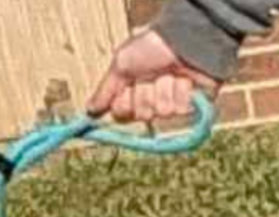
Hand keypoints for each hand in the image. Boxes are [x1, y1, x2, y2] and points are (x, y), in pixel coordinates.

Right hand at [87, 29, 219, 122]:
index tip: (128, 88)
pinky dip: (181, 92)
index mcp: (131, 90)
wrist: (185, 39)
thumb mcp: (121, 65)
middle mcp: (150, 99)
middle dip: (146, 95)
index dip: (124, 103)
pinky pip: (181, 109)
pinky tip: (185, 79)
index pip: (121, 114)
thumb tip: (88, 112)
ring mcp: (171, 102)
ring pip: (162, 112)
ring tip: (170, 74)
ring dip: (165, 90)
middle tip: (151, 77)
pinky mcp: (190, 105)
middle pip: (142, 115)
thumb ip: (105, 91)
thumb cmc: (152, 46)